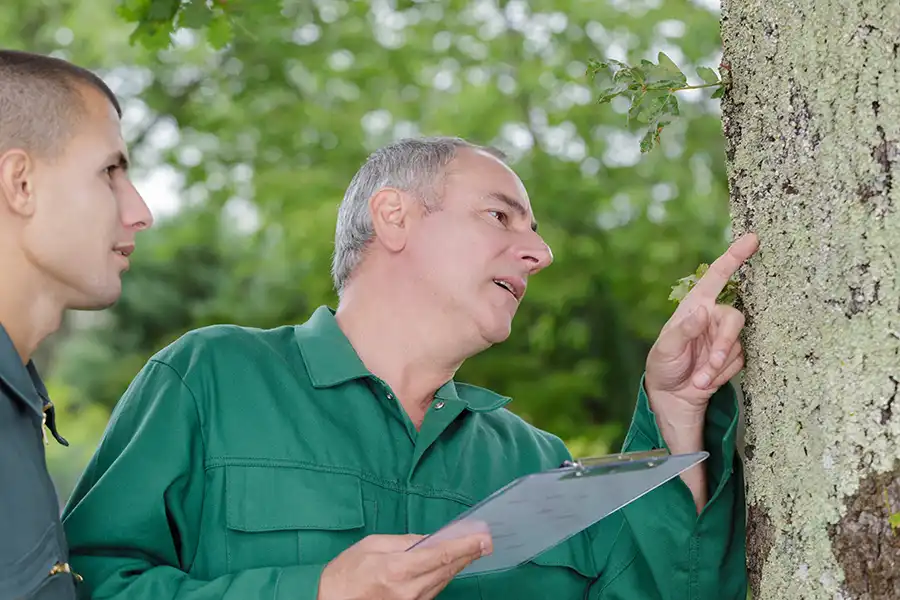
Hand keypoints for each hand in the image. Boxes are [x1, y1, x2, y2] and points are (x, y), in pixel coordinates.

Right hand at [316, 532, 491, 599]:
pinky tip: (451, 565)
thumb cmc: (346, 573)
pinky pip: (434, 590)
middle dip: (469, 554)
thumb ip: (403, 541)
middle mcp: (411, 590)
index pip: (442, 556)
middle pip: (449, 570)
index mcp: (399, 569)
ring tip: (473, 548)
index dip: (466, 546)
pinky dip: (445, 575)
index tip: (483, 538)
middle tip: (486, 541)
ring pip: (444, 581)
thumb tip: (429, 539)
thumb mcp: (371, 546)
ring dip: (459, 565)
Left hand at [645, 233, 758, 424]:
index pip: (717, 277)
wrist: (672, 395)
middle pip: (734, 318)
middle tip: (711, 364)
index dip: (734, 257)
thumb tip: (702, 312)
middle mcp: (712, 317)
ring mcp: (724, 336)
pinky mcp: (733, 355)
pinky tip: (705, 380)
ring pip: (737, 343)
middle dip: (724, 343)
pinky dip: (722, 374)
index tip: (752, 239)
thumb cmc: (663, 365)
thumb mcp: (666, 348)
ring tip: (699, 378)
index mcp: (695, 306)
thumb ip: (683, 330)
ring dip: (719, 365)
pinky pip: (739, 360)